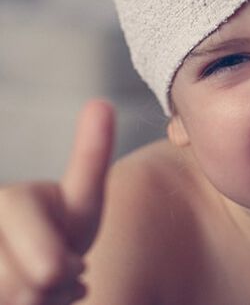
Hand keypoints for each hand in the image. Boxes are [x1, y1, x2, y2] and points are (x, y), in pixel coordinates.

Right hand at [0, 100, 114, 303]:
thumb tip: (101, 102)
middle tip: (56, 277)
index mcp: (10, 200)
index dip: (51, 262)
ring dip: (36, 304)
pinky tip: (29, 302)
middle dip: (48, 290)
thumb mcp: (82, 201)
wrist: (32, 273)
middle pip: (16, 283)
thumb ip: (90, 156)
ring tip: (40, 290)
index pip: (28, 235)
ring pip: (9, 298)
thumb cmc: (61, 235)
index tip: (66, 271)